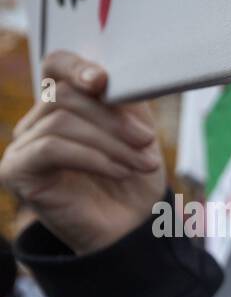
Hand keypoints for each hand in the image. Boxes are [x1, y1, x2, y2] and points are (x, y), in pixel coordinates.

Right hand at [0, 51, 163, 253]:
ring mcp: (22, 146)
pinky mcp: (17, 171)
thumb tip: (112, 74)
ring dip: (110, 143)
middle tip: (147, 142)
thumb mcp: (137, 131)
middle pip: (63, 95)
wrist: (133, 231)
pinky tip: (119, 172)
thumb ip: (124, 99)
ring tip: (141, 164)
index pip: (56, 66)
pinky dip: (92, 158)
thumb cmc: (134, 182)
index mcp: (63, 106)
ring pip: (60, 122)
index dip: (77, 66)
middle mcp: (36, 122)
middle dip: (112, 119)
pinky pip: (51, 148)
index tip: (104, 82)